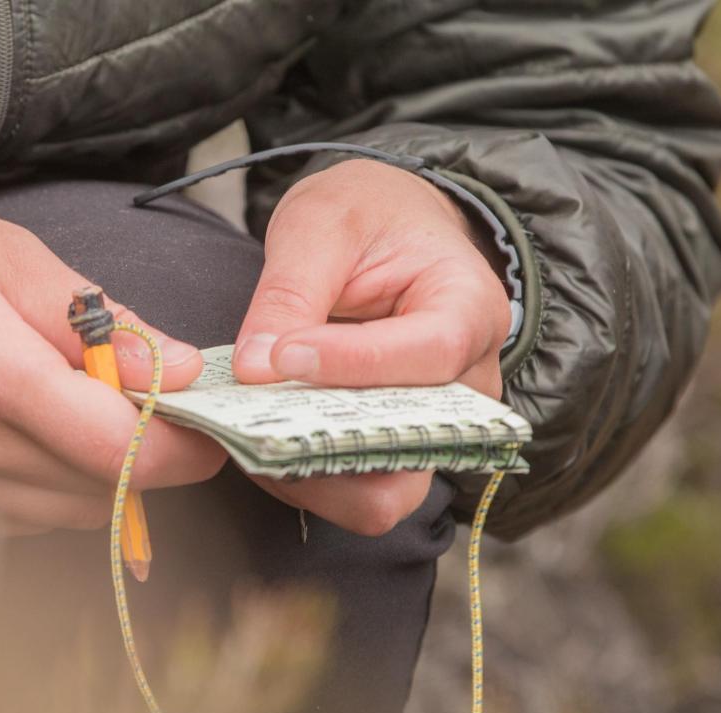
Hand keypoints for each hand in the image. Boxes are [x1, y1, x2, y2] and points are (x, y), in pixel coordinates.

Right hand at [0, 164, 227, 535]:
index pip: (120, 449)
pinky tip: (40, 431)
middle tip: (167, 411)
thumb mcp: (0, 251)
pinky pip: (9, 514)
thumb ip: (100, 320)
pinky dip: (49, 482)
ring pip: (59, 510)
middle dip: (151, 460)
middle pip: (98, 490)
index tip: (214, 429)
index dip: (185, 449)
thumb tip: (178, 369)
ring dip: (102, 474)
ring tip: (100, 411)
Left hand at [232, 159, 509, 535]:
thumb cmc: (369, 215)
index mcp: (469, 307)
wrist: (390, 230)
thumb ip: (290, 294)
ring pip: (388, 489)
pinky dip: (309, 474)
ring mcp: (438, 426)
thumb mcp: (321, 225)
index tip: (282, 358)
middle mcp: (469, 382)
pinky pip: (360, 486)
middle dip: (332, 442)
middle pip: (415, 446)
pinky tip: (261, 440)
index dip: (354, 365)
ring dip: (315, 472)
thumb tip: (256, 369)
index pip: (430, 352)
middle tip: (255, 420)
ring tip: (250, 435)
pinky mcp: (397, 447)